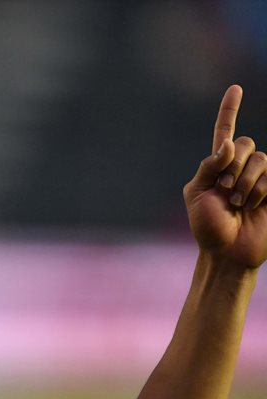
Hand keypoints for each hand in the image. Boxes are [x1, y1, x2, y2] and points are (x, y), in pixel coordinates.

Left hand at [184, 85, 266, 270]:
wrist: (226, 252)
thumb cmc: (207, 227)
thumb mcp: (196, 195)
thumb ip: (208, 167)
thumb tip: (228, 144)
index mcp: (216, 165)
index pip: (224, 131)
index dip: (229, 109)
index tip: (235, 87)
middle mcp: (240, 167)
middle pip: (246, 144)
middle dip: (233, 167)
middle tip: (225, 191)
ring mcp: (260, 177)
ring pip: (262, 159)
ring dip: (246, 182)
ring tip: (238, 203)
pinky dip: (261, 190)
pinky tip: (253, 205)